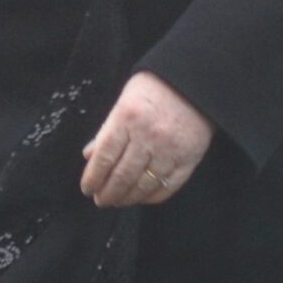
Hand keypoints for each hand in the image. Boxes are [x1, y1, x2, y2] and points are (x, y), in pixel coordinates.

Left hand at [81, 71, 213, 208]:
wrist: (195, 81)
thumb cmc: (155, 89)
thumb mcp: (125, 101)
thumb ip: (107, 130)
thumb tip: (89, 156)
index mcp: (127, 117)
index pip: (104, 158)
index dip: (93, 178)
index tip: (87, 189)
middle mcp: (148, 135)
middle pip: (122, 176)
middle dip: (107, 194)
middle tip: (101, 200)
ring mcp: (170, 149)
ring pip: (143, 185)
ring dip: (127, 198)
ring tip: (118, 201)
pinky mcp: (189, 158)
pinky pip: (167, 186)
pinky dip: (152, 197)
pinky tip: (142, 197)